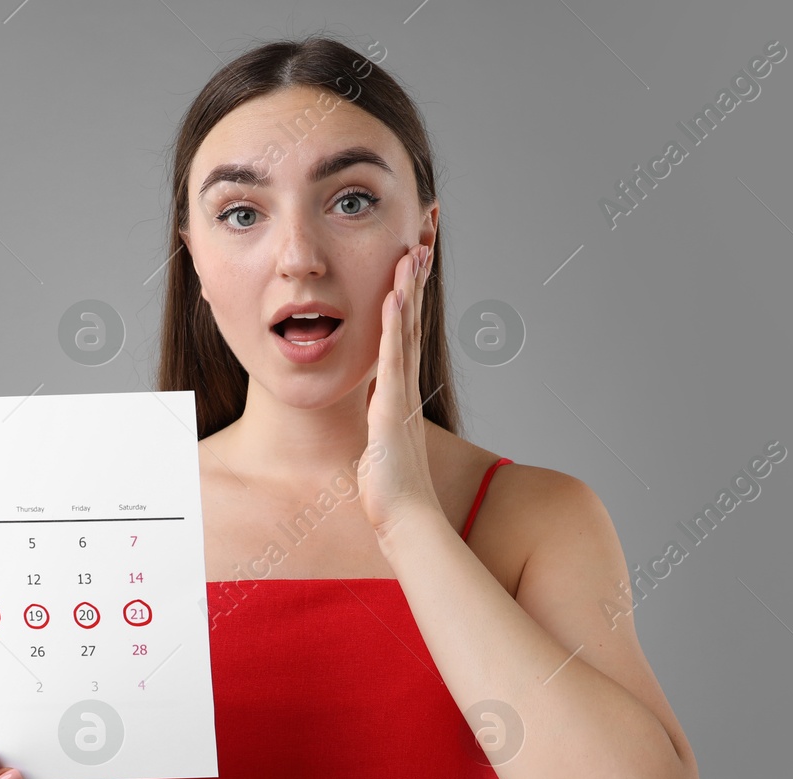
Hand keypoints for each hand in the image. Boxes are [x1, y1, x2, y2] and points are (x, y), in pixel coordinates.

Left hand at [360, 242, 441, 538]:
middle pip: (410, 325)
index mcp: (399, 395)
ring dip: (407, 292)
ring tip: (411, 255)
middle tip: (421, 246)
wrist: (406, 518)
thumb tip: (371, 423)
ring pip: (404, 333)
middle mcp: (404, 389)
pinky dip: (392, 325)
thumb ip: (377, 429)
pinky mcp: (392, 407)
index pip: (403, 338)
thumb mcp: (379, 449)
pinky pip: (392, 358)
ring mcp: (400, 396)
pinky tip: (392, 297)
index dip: (407, 302)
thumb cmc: (391, 492)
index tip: (410, 268)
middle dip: (415, 284)